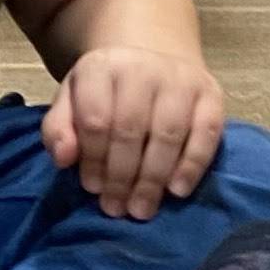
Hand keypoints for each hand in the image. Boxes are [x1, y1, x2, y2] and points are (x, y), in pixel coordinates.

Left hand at [43, 45, 224, 219]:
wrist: (153, 60)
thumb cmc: (106, 93)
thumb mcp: (71, 102)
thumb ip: (58, 129)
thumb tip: (64, 159)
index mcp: (102, 67)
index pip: (95, 119)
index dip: (93, 159)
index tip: (92, 189)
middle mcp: (143, 67)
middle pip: (131, 130)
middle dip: (121, 176)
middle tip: (116, 208)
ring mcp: (181, 78)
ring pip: (168, 134)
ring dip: (153, 178)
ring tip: (141, 209)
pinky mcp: (211, 94)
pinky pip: (206, 133)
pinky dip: (192, 165)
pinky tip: (176, 191)